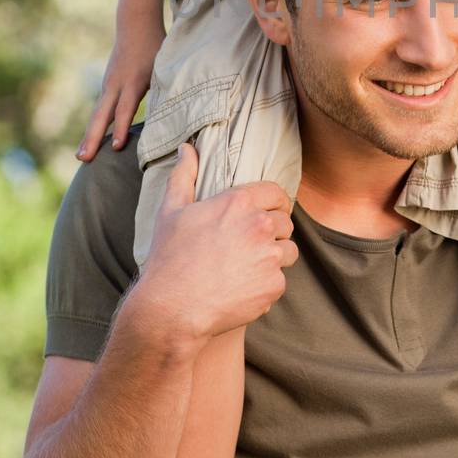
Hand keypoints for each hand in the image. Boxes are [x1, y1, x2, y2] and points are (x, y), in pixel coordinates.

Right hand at [78, 18, 165, 159]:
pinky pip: (100, 110)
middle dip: (93, 138)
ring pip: (98, 115)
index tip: (117, 148)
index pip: (126, 109)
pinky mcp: (107, 86)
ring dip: (89, 135)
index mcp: (134, 81)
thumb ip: (165, 88)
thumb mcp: (163, 66)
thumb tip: (174, 116)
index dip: (122, 128)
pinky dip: (94, 126)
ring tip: (81, 157)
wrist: (135, 24)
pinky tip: (89, 143)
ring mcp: (108, 85)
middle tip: (84, 159)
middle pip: (102, 115)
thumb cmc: (155, 46)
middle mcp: (116, 85)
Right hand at [133, 143, 297, 345]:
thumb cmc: (169, 258)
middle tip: (250, 245)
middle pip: (286, 222)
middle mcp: (261, 226)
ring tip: (247, 267)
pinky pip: (280, 281)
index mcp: (240, 202)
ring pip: (288, 252)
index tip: (266, 212)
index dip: (274, 203)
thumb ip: (183, 175)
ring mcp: (271, 257)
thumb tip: (187, 148)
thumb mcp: (171, 211)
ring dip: (274, 257)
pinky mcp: (274, 286)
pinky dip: (266, 285)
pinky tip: (242, 289)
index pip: (278, 193)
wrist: (173, 309)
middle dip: (273, 232)